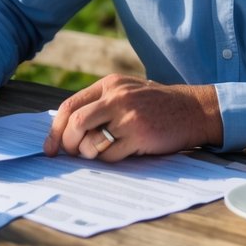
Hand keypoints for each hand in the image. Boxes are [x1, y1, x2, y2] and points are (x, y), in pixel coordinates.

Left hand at [43, 74, 222, 161]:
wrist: (194, 110)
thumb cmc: (156, 105)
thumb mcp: (127, 92)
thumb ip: (100, 103)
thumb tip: (67, 130)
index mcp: (109, 84)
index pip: (70, 106)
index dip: (55, 129)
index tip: (51, 147)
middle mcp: (117, 97)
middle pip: (75, 122)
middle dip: (68, 143)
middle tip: (73, 153)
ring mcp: (129, 116)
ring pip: (90, 141)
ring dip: (89, 154)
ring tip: (99, 152)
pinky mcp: (140, 135)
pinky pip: (111, 155)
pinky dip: (109, 160)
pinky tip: (121, 153)